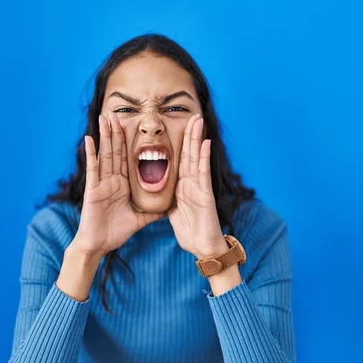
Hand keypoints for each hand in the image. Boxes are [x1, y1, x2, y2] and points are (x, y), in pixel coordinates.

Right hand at [71, 112, 166, 260]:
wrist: (99, 245)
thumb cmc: (115, 232)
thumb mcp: (140, 219)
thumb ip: (153, 212)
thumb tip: (168, 209)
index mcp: (122, 184)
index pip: (128, 158)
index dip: (130, 142)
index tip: (133, 125)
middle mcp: (111, 180)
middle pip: (115, 151)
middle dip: (116, 132)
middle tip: (116, 113)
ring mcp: (101, 183)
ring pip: (105, 154)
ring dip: (104, 136)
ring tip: (104, 118)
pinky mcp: (93, 189)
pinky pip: (92, 168)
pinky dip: (91, 153)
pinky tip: (89, 139)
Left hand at [167, 114, 227, 259]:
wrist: (202, 247)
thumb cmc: (190, 231)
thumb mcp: (173, 211)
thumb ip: (167, 199)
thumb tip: (157, 192)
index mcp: (182, 186)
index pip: (179, 160)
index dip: (178, 143)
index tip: (177, 127)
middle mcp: (191, 183)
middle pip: (189, 154)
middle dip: (190, 134)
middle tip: (191, 115)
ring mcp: (199, 187)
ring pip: (196, 158)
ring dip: (197, 139)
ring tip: (198, 121)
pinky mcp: (205, 194)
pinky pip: (202, 173)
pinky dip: (203, 157)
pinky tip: (205, 142)